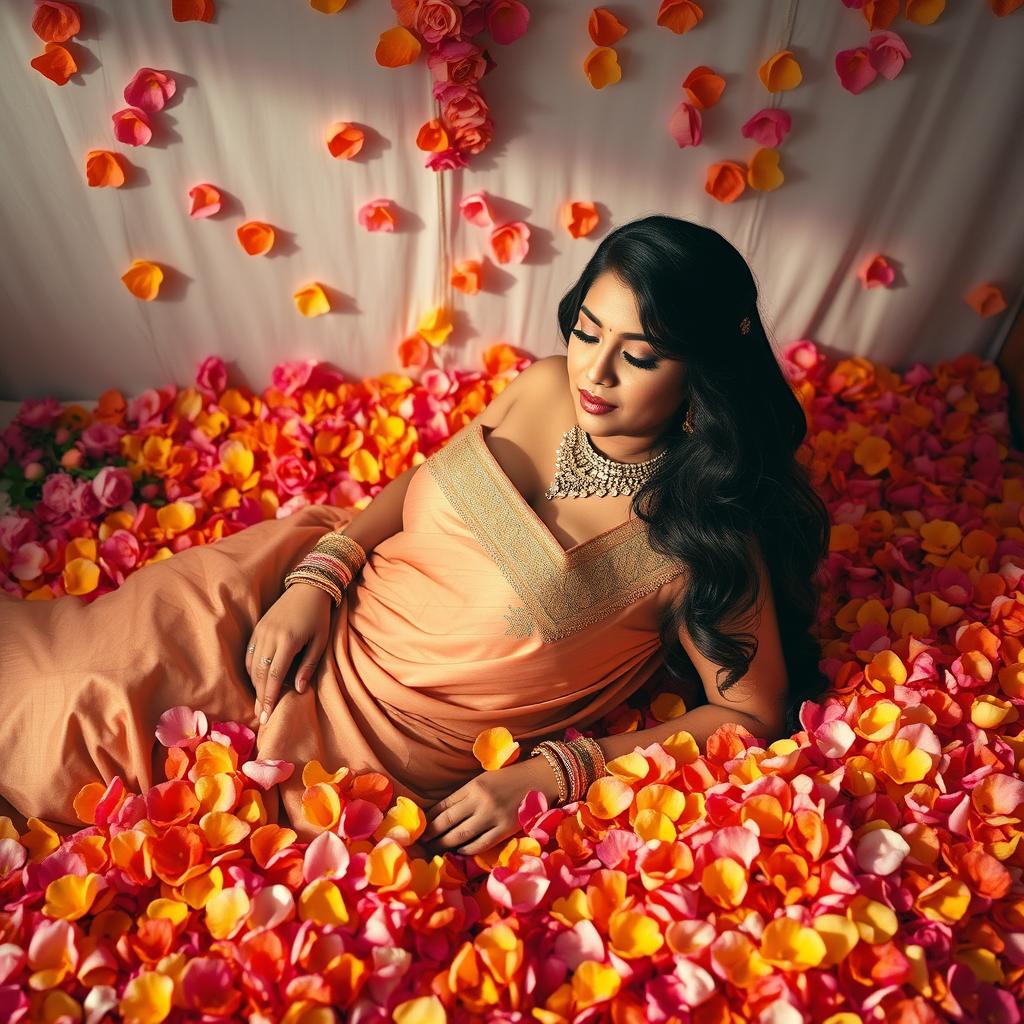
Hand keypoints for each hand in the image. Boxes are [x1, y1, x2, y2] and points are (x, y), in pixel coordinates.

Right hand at [245, 582, 334, 725]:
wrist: (307, 588)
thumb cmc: (318, 616)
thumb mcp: (320, 641)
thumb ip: (309, 666)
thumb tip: (299, 690)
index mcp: (288, 641)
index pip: (274, 676)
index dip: (269, 697)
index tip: (266, 715)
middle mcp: (270, 637)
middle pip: (260, 673)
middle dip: (260, 696)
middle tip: (261, 716)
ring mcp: (261, 632)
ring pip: (251, 665)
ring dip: (254, 685)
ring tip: (259, 702)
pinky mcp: (257, 628)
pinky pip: (249, 654)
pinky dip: (250, 669)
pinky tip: (256, 681)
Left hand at [419, 755, 561, 857]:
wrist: (540, 779)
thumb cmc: (510, 778)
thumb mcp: (485, 779)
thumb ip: (466, 794)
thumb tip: (443, 813)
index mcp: (473, 785)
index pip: (444, 804)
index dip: (429, 817)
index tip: (421, 826)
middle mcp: (480, 801)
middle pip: (448, 821)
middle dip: (432, 833)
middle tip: (422, 841)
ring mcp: (493, 816)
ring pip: (461, 835)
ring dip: (445, 844)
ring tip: (435, 849)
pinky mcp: (504, 830)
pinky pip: (480, 844)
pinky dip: (466, 850)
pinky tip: (458, 851)